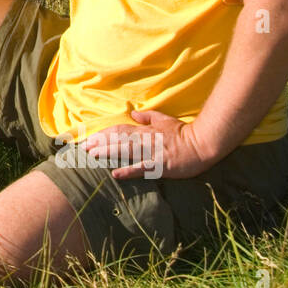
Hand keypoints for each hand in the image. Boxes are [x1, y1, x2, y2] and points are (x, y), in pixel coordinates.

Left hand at [82, 109, 216, 180]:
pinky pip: (142, 168)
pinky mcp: (161, 165)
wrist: (203, 143)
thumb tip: (132, 113)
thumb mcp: (164, 120)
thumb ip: (147, 117)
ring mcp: (153, 153)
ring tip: (93, 157)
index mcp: (145, 130)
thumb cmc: (183, 133)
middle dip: (100, 144)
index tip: (89, 139)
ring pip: (126, 152)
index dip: (103, 135)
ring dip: (109, 153)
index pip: (119, 130)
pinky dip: (128, 171)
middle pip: (119, 140)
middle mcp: (146, 140)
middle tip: (84, 149)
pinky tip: (115, 174)